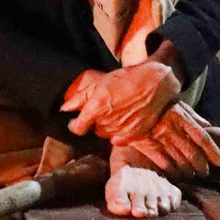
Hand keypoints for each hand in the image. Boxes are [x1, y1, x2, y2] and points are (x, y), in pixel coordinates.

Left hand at [64, 60, 180, 142]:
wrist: (155, 83)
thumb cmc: (126, 80)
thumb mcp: (100, 84)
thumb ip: (80, 98)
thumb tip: (64, 108)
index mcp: (97, 108)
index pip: (77, 128)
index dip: (75, 125)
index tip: (75, 122)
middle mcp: (108, 121)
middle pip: (93, 129)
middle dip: (95, 122)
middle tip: (104, 110)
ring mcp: (121, 129)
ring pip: (106, 134)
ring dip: (107, 127)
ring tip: (116, 113)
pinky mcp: (134, 134)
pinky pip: (118, 140)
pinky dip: (118, 134)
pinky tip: (122, 122)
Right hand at [120, 100, 219, 177]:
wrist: (127, 99)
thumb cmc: (155, 103)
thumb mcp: (175, 104)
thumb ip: (192, 115)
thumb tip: (207, 126)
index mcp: (180, 116)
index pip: (202, 137)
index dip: (213, 151)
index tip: (219, 162)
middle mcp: (170, 127)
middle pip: (192, 152)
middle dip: (201, 165)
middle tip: (205, 172)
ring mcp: (157, 136)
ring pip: (179, 159)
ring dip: (188, 170)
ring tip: (192, 175)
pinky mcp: (144, 143)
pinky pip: (161, 161)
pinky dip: (171, 169)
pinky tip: (175, 174)